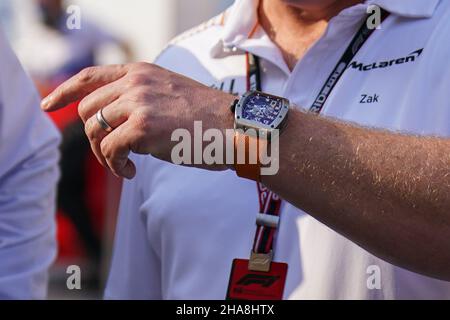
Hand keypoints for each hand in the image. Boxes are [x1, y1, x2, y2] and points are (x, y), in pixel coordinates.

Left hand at [41, 63, 235, 178]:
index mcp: (140, 72)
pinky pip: (110, 150)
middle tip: (113, 155)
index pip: (89, 76)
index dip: (64, 92)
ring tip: (125, 166)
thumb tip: (113, 123)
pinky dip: (116, 166)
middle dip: (93, 137)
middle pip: (87, 111)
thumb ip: (140, 98)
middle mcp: (135, 82)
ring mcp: (138, 103)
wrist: (233, 126)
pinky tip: (132, 172)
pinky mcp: (143, 127)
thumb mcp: (169, 94)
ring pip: (94, 132)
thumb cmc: (206, 117)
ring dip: (105, 156)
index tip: (49, 105)